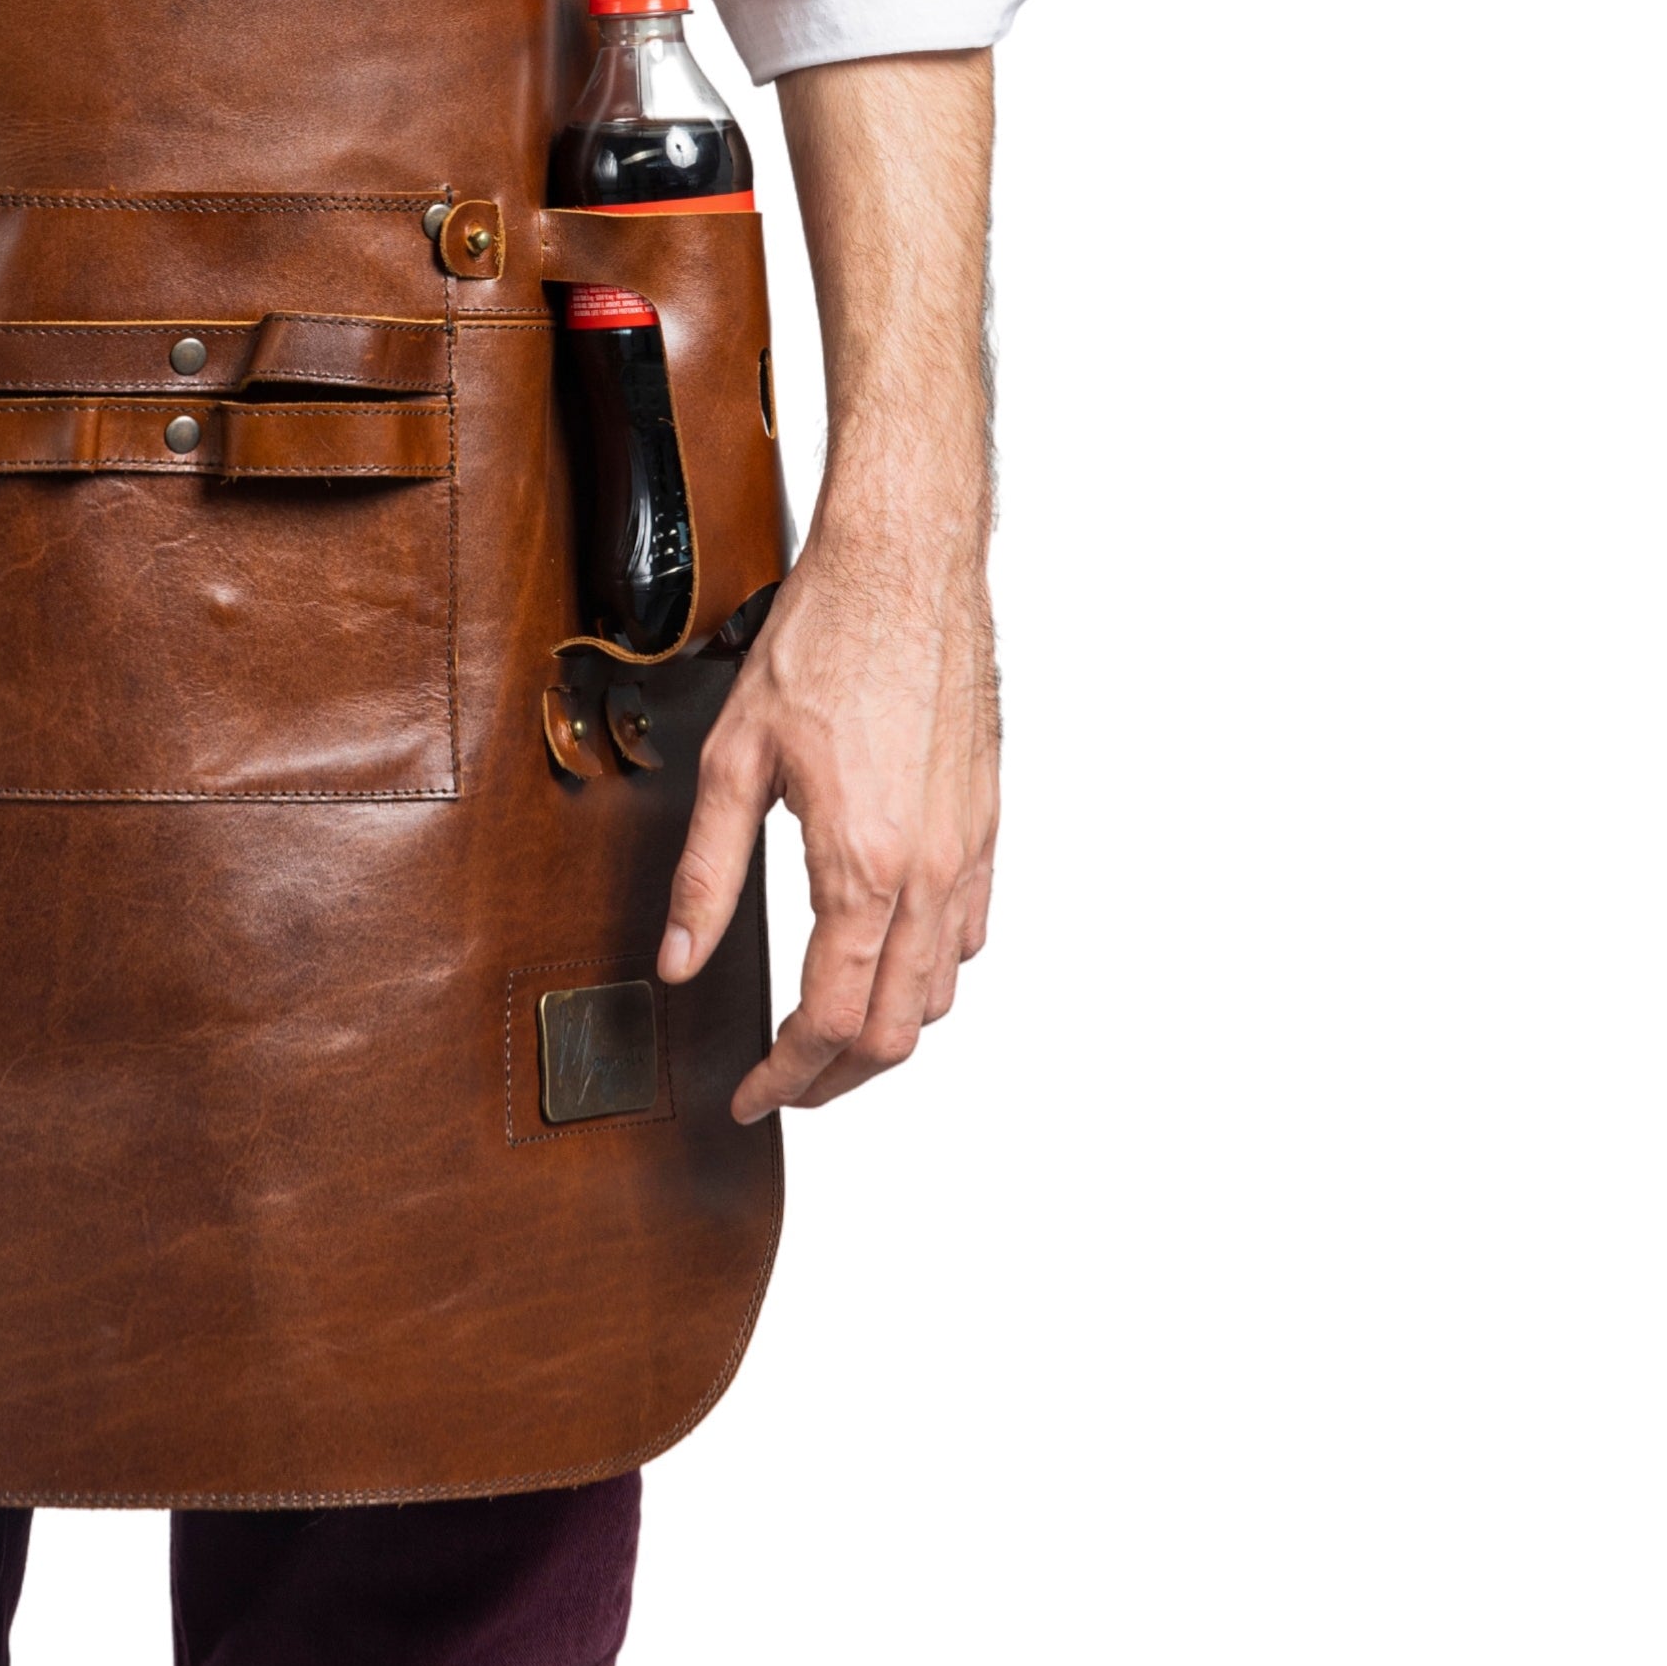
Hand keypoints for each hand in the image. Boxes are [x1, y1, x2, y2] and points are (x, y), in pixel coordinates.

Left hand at [657, 497, 998, 1121]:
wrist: (905, 570)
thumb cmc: (822, 644)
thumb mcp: (733, 758)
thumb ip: (706, 874)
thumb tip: (679, 962)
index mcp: (863, 867)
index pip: (832, 1021)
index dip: (787, 1077)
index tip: (752, 1095)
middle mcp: (929, 875)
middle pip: (897, 1033)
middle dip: (836, 1077)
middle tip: (782, 1083)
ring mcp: (969, 854)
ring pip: (941, 994)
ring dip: (885, 1033)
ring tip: (824, 1033)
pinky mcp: (987, 827)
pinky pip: (970, 937)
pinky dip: (928, 976)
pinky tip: (885, 961)